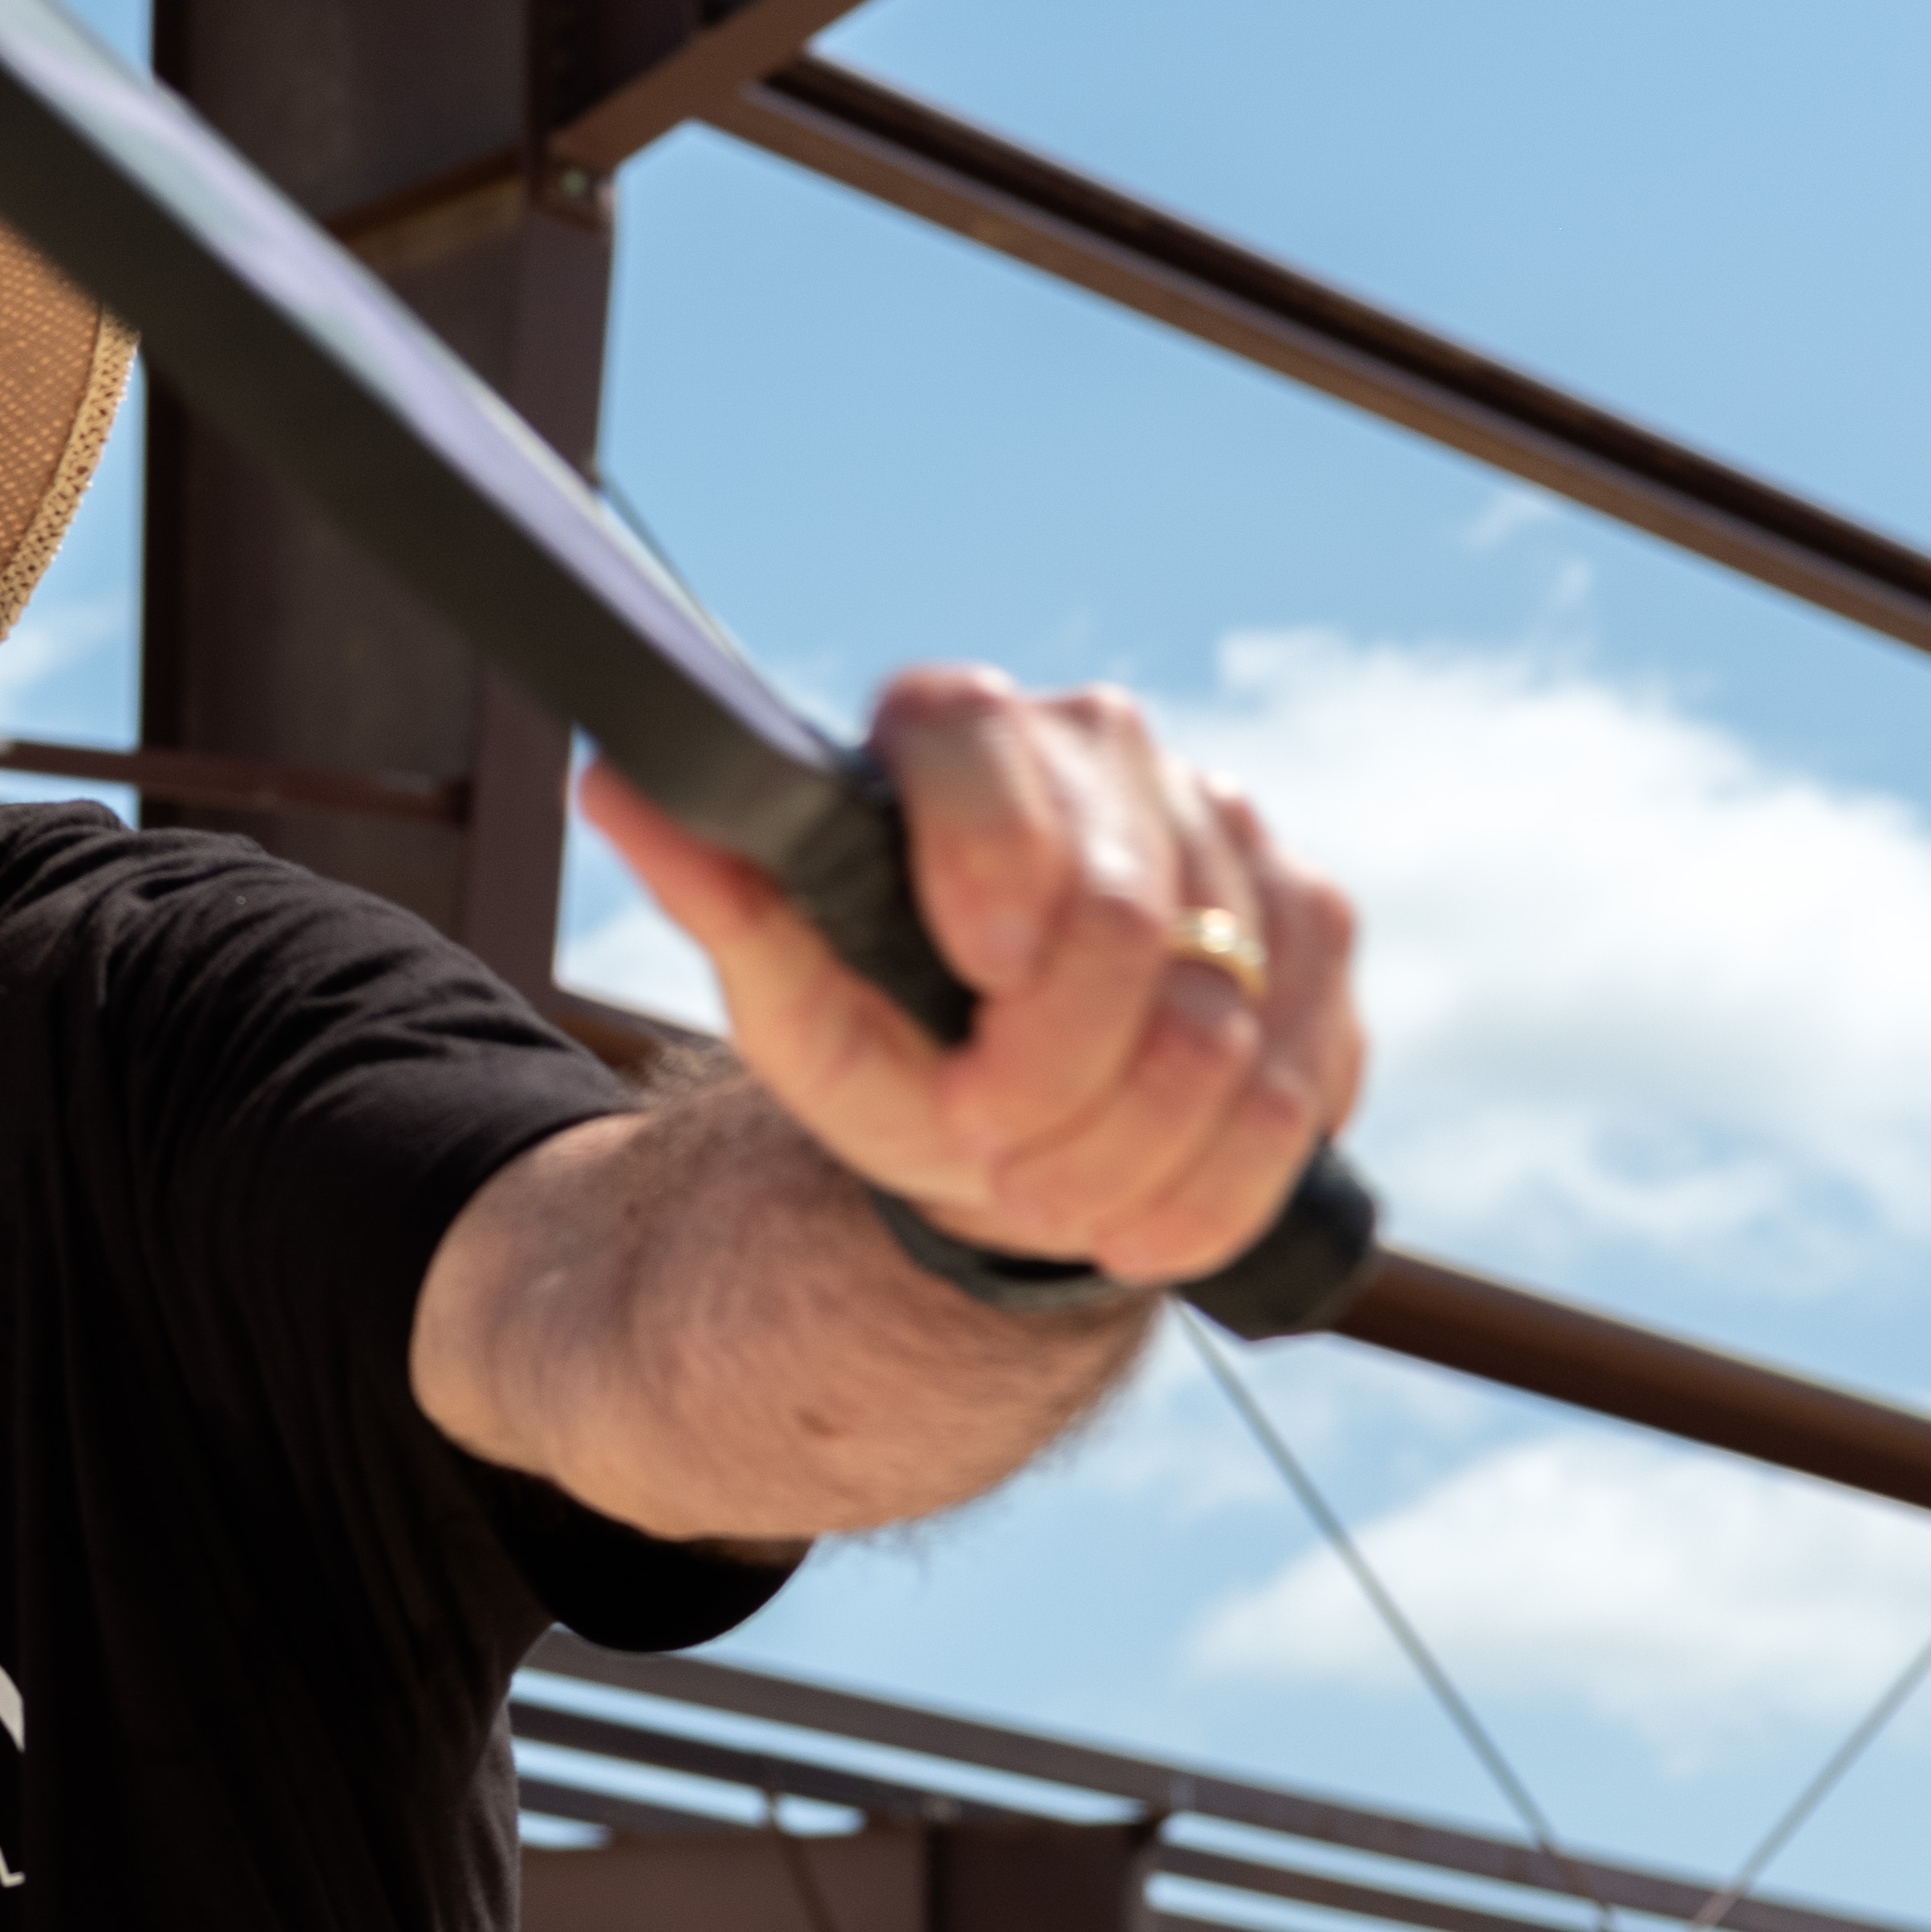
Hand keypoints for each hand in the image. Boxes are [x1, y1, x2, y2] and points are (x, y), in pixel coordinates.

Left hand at [577, 667, 1363, 1295]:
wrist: (1007, 1118)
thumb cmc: (887, 1040)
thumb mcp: (793, 1002)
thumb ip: (721, 896)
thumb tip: (615, 784)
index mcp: (961, 725)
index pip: (991, 755)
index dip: (994, 870)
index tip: (973, 977)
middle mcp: (1107, 744)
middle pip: (1133, 922)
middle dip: (1060, 1077)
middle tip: (995, 1155)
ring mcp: (1230, 828)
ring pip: (1230, 1019)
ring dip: (1137, 1152)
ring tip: (1058, 1201)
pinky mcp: (1315, 927)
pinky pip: (1306, 1069)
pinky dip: (1223, 1174)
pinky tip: (1149, 1206)